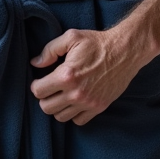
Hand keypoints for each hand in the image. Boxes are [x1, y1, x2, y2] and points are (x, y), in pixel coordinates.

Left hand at [28, 27, 143, 125]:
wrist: (125, 51)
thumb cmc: (97, 43)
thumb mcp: (71, 38)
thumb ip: (50, 50)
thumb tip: (35, 63)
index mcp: (67, 75)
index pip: (38, 91)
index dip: (36, 85)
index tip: (40, 80)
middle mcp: (76, 93)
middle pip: (46, 107)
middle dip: (44, 97)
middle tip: (50, 88)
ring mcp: (88, 103)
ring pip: (60, 117)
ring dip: (58, 107)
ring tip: (62, 95)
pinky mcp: (99, 107)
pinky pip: (78, 121)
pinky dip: (73, 114)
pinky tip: (74, 101)